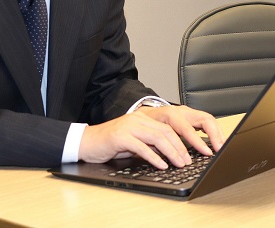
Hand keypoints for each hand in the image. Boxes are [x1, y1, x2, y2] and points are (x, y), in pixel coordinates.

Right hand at [78, 105, 225, 169]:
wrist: (88, 142)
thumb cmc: (112, 143)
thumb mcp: (135, 141)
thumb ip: (151, 143)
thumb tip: (174, 153)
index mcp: (143, 118)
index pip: (169, 126)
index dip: (185, 138)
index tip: (195, 152)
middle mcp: (137, 119)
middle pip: (166, 130)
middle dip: (182, 146)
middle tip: (189, 161)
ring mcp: (129, 126)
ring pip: (157, 137)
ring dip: (171, 152)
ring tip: (180, 164)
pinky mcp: (120, 136)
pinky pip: (141, 146)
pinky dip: (154, 157)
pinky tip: (161, 166)